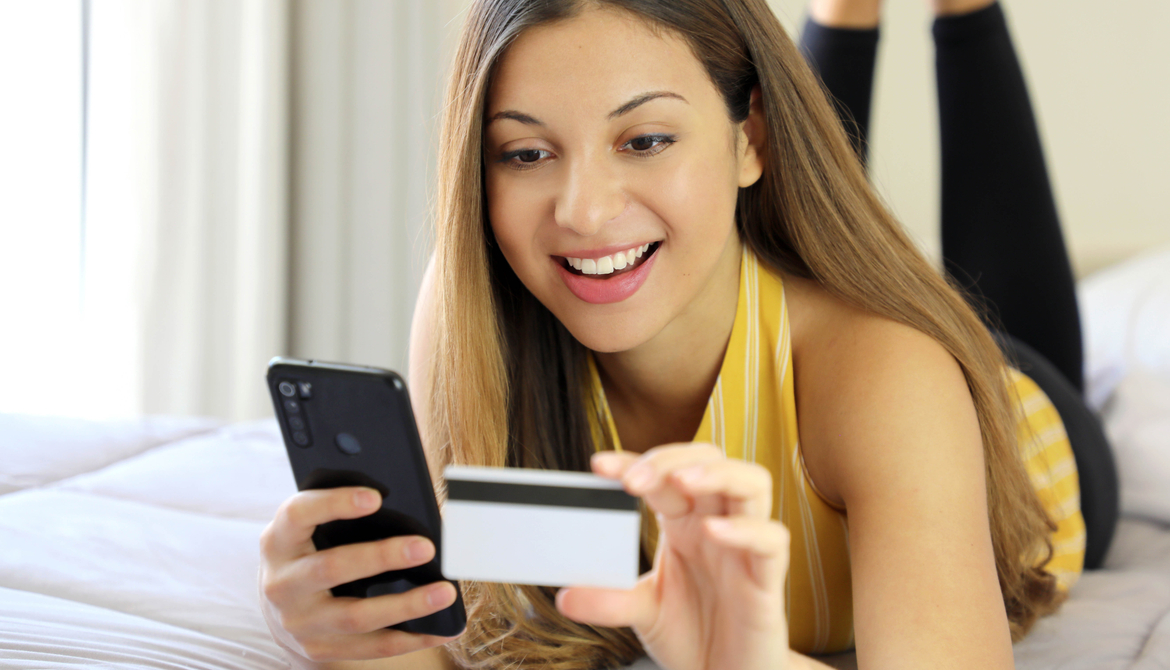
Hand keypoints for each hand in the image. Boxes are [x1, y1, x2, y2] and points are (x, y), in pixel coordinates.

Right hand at [258, 487, 460, 662]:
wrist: (279, 607)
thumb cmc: (311, 550)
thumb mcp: (311, 527)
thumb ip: (341, 513)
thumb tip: (405, 506)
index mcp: (279, 540)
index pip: (299, 514)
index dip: (335, 503)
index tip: (376, 497)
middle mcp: (282, 582)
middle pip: (332, 567)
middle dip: (382, 556)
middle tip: (426, 547)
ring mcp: (298, 621)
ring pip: (356, 616)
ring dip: (406, 604)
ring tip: (445, 592)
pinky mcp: (318, 648)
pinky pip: (371, 647)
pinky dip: (411, 639)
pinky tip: (442, 628)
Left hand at [556, 444, 790, 669]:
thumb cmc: (694, 634)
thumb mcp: (642, 612)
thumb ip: (609, 600)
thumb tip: (565, 597)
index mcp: (684, 523)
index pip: (663, 475)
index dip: (633, 462)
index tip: (599, 466)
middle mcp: (716, 524)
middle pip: (710, 461)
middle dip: (673, 459)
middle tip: (635, 480)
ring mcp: (744, 547)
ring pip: (752, 483)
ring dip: (717, 474)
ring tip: (683, 481)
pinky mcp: (768, 578)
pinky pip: (771, 539)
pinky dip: (745, 530)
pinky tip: (714, 532)